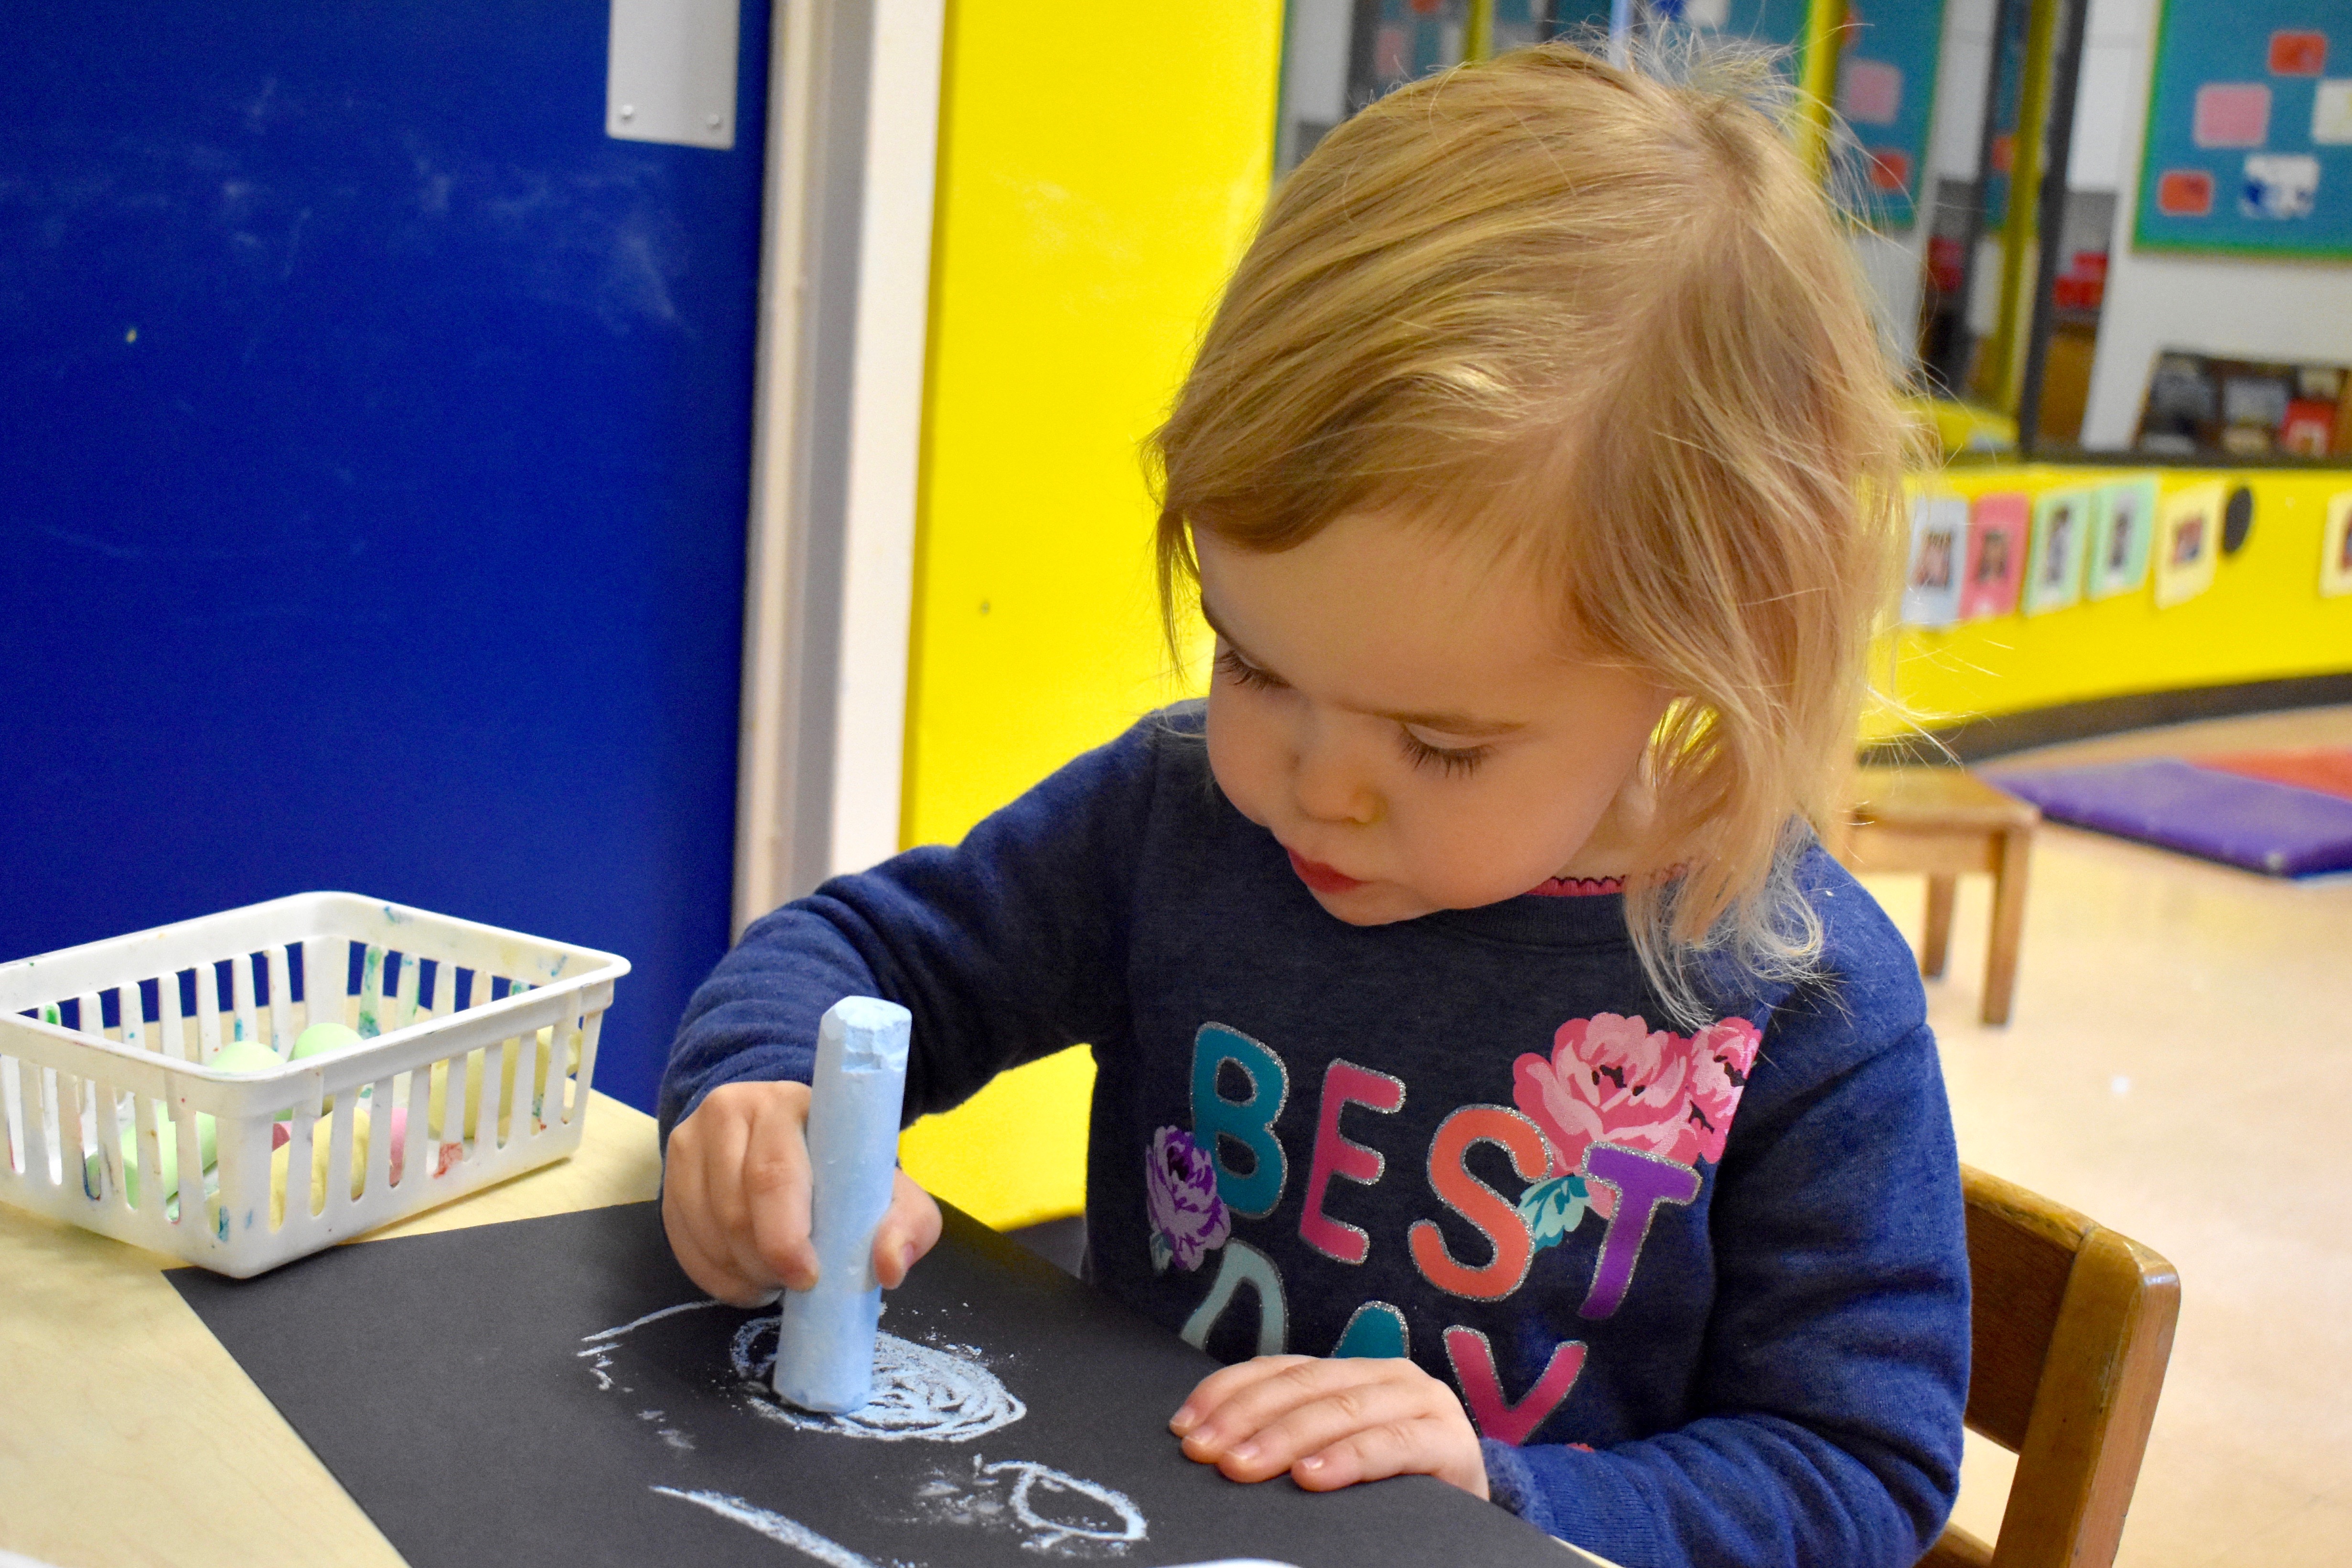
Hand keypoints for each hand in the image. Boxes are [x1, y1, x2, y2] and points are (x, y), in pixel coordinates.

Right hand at [661, 1079, 943, 1306]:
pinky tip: (745, 1276)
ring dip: (740, 1272)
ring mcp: (690, 1140)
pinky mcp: (669, 1175)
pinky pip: (682, 1243)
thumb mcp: (886, 1187)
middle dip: (765, 1263)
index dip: (785, 1236)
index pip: (774, 1174)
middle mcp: (730, 1110)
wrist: (784, 1131)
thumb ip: (906, 1224)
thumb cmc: (840, 1165)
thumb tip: (890, 1267)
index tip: (808, 1277)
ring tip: (775, 1278)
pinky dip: (715, 1276)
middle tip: (795, 1285)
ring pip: (706, 1230)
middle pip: (735, 1209)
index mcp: (789, 1104)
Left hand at [1168, 1354, 1488, 1499]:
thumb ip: (1289, 1439)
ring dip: (1285, 1438)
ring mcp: (1422, 1402)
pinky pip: (1391, 1444)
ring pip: (1341, 1409)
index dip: (1226, 1393)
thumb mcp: (1332, 1455)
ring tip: (1242, 1466)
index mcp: (1352, 1372)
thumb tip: (1206, 1446)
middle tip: (1205, 1453)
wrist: (1468, 1520)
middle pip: (1304, 1385)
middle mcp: (1388, 1375)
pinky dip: (1347, 1459)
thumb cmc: (1389, 1490)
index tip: (1184, 1427)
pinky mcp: (1449, 1442)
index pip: (1278, 1369)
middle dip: (1246, 1417)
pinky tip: (1311, 1478)